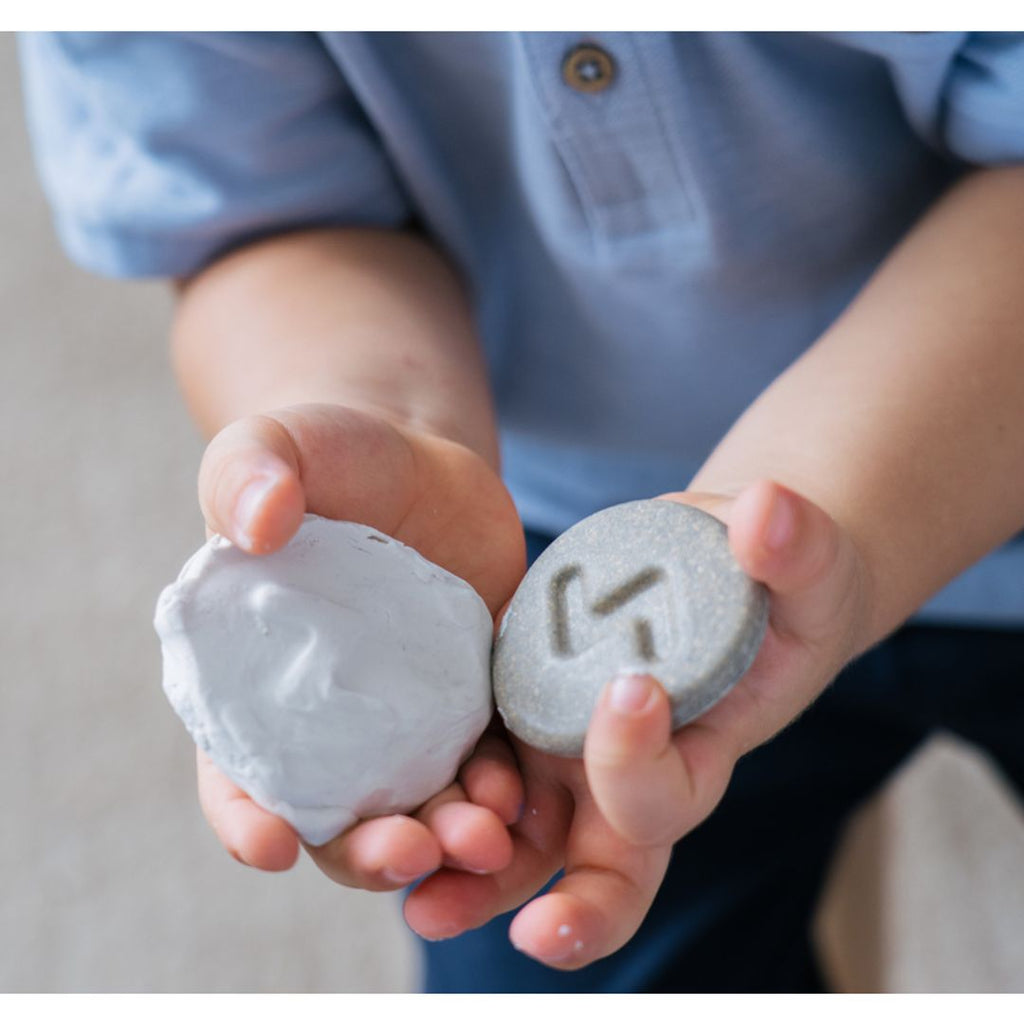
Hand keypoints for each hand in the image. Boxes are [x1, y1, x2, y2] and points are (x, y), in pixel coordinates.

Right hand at [192, 402, 527, 887]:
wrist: (424, 465)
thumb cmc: (333, 459)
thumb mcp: (278, 446)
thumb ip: (249, 471)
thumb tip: (254, 522)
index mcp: (256, 685)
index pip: (235, 771)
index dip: (243, 816)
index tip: (271, 842)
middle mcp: (328, 725)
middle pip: (338, 819)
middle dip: (368, 852)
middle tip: (411, 850)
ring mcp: (405, 724)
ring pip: (421, 811)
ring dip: (448, 839)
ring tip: (485, 834)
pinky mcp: (471, 708)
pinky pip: (486, 766)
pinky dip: (503, 792)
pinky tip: (525, 793)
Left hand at [401, 480, 870, 967]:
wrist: (726, 566)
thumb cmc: (778, 580)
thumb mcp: (803, 562)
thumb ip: (792, 547)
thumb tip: (763, 512)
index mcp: (698, 752)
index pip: (666, 795)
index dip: (641, 763)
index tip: (632, 688)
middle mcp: (628, 767)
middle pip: (599, 861)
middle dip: (570, 906)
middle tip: (534, 931)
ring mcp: (567, 739)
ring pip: (521, 832)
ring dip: (476, 873)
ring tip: (422, 900)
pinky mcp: (522, 698)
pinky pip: (478, 755)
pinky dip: (442, 786)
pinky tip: (391, 799)